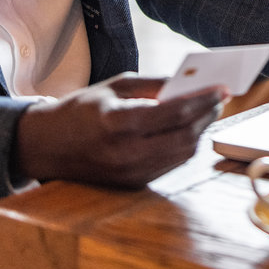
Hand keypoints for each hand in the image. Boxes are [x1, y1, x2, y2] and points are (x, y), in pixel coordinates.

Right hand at [12, 72, 225, 188]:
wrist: (47, 146)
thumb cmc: (81, 110)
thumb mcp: (115, 86)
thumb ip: (155, 85)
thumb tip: (193, 84)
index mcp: (118, 124)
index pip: (174, 113)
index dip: (202, 100)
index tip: (222, 89)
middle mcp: (125, 154)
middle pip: (184, 137)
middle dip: (207, 116)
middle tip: (219, 99)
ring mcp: (129, 174)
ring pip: (182, 154)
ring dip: (200, 132)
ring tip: (208, 112)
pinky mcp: (132, 185)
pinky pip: (170, 165)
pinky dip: (185, 147)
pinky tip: (189, 130)